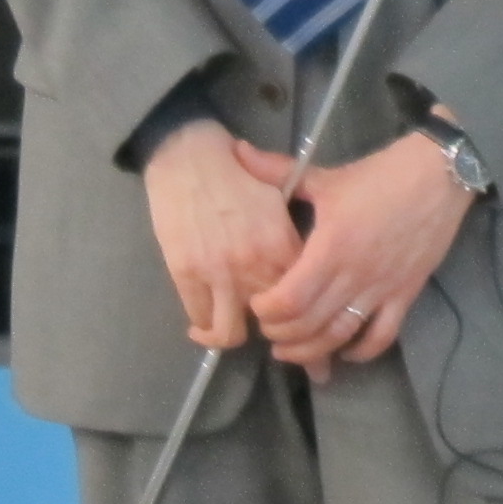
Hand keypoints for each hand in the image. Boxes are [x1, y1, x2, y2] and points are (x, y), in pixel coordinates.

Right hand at [140, 121, 302, 348]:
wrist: (188, 154)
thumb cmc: (235, 171)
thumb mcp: (275, 198)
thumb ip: (288, 238)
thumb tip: (303, 271)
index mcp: (280, 242)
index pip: (304, 296)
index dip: (311, 318)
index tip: (317, 335)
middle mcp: (253, 263)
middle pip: (275, 322)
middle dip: (285, 342)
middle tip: (286, 349)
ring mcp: (218, 272)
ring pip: (232, 332)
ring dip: (231, 337)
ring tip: (228, 333)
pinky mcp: (186, 274)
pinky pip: (200, 318)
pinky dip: (202, 326)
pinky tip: (201, 324)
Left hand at [236, 132, 475, 377]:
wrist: (438, 176)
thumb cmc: (379, 176)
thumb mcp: (325, 175)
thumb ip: (277, 170)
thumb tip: (238, 150)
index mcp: (331, 246)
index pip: (290, 297)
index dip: (267, 310)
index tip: (257, 304)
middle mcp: (354, 274)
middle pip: (309, 323)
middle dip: (281, 334)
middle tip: (268, 330)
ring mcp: (382, 289)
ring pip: (341, 335)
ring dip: (312, 350)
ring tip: (291, 351)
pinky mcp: (405, 295)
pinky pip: (382, 337)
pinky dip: (361, 352)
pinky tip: (343, 353)